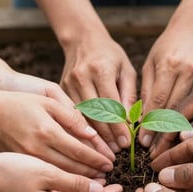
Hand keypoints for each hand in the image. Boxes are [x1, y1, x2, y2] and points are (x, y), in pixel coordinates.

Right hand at [0, 88, 113, 176]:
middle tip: (108, 172)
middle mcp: (38, 149)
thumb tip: (93, 134)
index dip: (98, 158)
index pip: (80, 150)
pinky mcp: (23, 165)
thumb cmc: (20, 102)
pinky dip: (65, 179)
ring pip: (61, 174)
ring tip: (97, 177)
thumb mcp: (48, 101)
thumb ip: (72, 118)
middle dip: (93, 171)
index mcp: (47, 131)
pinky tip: (75, 179)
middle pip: (73, 166)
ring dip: (81, 178)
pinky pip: (48, 175)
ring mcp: (28, 160)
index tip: (111, 162)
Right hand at [61, 33, 136, 152]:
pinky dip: (82, 129)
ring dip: (94, 137)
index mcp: (100, 70)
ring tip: (106, 151)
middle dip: (107, 136)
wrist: (82, 39)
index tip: (127, 143)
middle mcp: (81, 77)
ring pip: (81, 117)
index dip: (119, 126)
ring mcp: (68, 84)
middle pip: (94, 114)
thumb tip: (132, 122)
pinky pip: (72, 114)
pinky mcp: (61, 89)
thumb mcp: (126, 70)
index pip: (111, 105)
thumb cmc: (110, 55)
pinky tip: (91, 141)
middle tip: (117, 152)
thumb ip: (129, 95)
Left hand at [138, 2, 192, 147]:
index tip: (143, 142)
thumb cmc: (168, 45)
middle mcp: (189, 71)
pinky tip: (185, 136)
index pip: (158, 102)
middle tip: (155, 153)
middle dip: (163, 134)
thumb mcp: (151, 63)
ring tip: (168, 150)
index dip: (150, 125)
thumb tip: (140, 119)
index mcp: (170, 65)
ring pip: (191, 111)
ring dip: (178, 133)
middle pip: (175, 111)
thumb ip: (147, 90)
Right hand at [151, 37, 192, 157]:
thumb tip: (182, 137)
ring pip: (186, 126)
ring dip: (175, 142)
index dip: (164, 135)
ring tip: (163, 159)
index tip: (154, 152)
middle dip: (165, 140)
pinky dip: (189, 141)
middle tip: (154, 159)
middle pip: (177, 120)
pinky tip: (184, 154)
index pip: (176, 115)